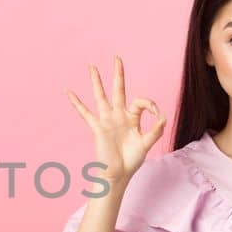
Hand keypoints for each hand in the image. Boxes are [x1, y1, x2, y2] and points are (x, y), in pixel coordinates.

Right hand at [65, 56, 166, 184]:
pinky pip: (84, 112)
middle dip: (118, 74)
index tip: (158, 115)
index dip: (151, 104)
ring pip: (100, 96)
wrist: (117, 173)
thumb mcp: (147, 144)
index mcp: (132, 118)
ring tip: (92, 67)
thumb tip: (162, 117)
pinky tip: (68, 92)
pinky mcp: (96, 126)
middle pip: (118, 89)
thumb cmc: (131, 161)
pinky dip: (76, 102)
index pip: (141, 102)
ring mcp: (106, 119)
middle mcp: (118, 115)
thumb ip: (155, 130)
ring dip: (96, 81)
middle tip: (117, 58)